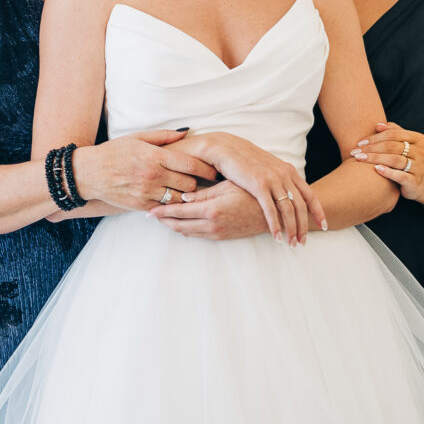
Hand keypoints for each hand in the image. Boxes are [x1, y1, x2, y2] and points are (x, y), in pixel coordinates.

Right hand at [74, 130, 217, 210]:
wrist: (89, 173)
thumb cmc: (114, 152)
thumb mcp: (138, 137)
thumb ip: (164, 136)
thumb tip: (187, 132)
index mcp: (154, 156)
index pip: (191, 164)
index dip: (207, 168)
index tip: (215, 170)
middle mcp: (152, 176)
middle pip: (189, 184)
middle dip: (198, 183)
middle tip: (203, 181)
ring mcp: (147, 193)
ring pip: (179, 199)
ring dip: (185, 196)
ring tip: (189, 192)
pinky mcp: (141, 205)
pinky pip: (165, 208)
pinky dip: (171, 205)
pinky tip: (173, 200)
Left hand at [147, 180, 269, 239]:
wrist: (274, 213)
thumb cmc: (253, 193)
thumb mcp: (228, 186)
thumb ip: (204, 192)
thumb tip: (183, 195)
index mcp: (212, 210)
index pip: (180, 212)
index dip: (163, 211)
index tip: (149, 209)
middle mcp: (212, 225)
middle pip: (179, 225)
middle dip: (163, 220)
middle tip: (149, 214)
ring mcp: (217, 233)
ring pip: (187, 232)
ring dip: (173, 226)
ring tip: (161, 219)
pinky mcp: (222, 237)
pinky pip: (198, 235)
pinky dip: (185, 230)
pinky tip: (180, 224)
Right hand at [176, 131, 325, 243]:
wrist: (227, 148)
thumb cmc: (246, 160)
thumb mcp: (269, 167)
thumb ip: (280, 179)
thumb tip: (287, 193)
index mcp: (289, 170)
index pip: (310, 194)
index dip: (318, 211)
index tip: (323, 226)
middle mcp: (284, 175)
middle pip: (301, 205)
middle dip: (304, 226)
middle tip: (303, 242)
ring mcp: (272, 180)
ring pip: (288, 210)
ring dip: (291, 229)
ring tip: (292, 244)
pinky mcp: (258, 185)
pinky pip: (270, 210)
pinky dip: (275, 225)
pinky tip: (277, 237)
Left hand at [350, 122, 423, 207]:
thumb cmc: (410, 160)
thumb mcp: (406, 144)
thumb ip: (394, 132)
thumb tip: (377, 125)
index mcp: (418, 139)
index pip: (393, 134)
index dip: (375, 137)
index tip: (360, 142)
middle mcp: (420, 152)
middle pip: (392, 146)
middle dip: (371, 148)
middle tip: (355, 151)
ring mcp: (419, 167)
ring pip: (395, 160)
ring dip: (375, 158)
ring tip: (359, 159)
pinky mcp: (415, 182)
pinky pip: (400, 176)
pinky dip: (388, 172)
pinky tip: (376, 169)